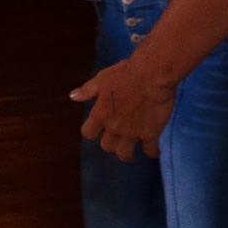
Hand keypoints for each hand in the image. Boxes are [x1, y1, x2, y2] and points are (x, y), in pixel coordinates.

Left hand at [71, 45, 177, 160]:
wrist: (151, 75)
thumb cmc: (126, 73)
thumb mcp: (103, 79)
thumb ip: (88, 90)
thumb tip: (72, 96)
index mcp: (100, 114)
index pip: (88, 133)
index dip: (93, 132)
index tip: (98, 131)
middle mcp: (113, 127)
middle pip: (107, 146)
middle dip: (111, 145)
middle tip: (118, 142)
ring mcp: (132, 132)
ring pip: (125, 153)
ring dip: (127, 154)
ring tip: (132, 153)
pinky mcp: (150, 133)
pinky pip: (150, 150)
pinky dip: (152, 152)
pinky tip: (154, 151)